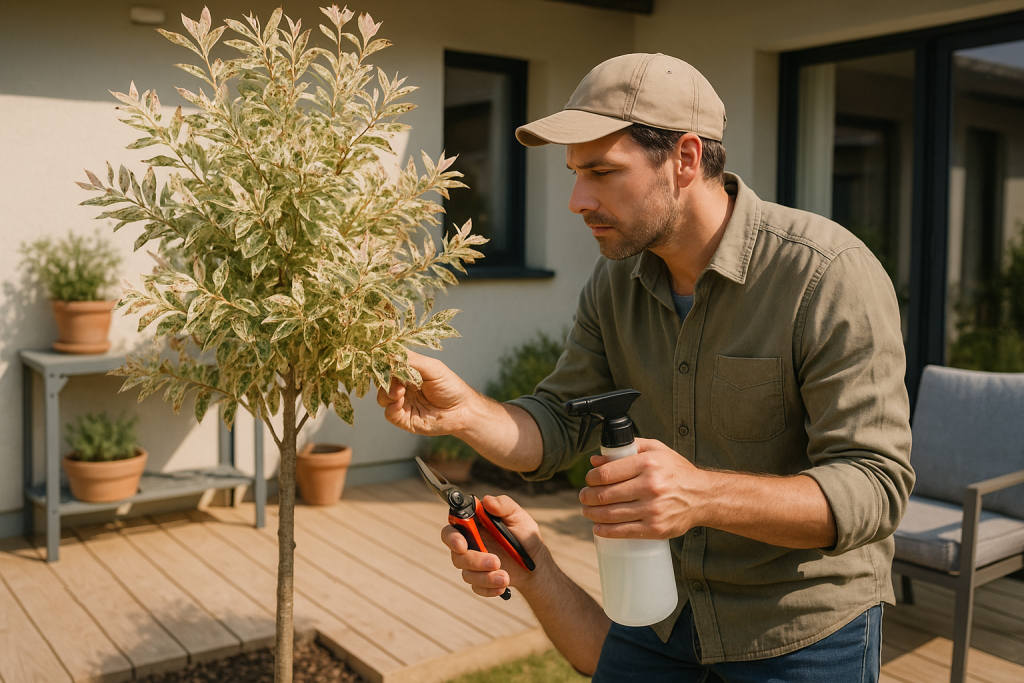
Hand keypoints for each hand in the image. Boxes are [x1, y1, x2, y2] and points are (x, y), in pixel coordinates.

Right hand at [376, 349, 475, 435]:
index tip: (383, 362)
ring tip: (400, 393)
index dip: (384, 364)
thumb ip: (411, 360)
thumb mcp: (432, 367)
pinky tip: (399, 403)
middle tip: (397, 380)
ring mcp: (403, 403)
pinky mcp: (404, 419)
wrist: (462, 410)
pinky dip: (391, 408)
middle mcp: (403, 386)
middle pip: (382, 381)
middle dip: (385, 379)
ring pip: (382, 397)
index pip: (389, 365)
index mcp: (409, 372)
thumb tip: (388, 352)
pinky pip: (389, 414)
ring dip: (387, 393)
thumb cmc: (450, 386)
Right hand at [441, 495, 547, 598]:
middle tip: (495, 561)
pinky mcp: (480, 580)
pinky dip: (489, 587)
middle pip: (456, 553)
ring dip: (486, 576)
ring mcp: (473, 563)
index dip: (452, 536)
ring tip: (506, 576)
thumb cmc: (524, 536)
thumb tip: (487, 501)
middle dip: (472, 560)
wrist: (536, 564)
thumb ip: (504, 505)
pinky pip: (477, 587)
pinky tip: (503, 584)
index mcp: (474, 524)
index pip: (453, 526)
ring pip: (467, 573)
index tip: (462, 544)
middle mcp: (470, 543)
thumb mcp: (518, 517)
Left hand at [579, 438, 710, 539]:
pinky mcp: (656, 529)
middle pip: (606, 495)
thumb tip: (596, 460)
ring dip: (592, 514)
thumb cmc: (676, 472)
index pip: (607, 473)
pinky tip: (598, 528)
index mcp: (648, 464)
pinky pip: (624, 532)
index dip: (591, 479)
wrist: (703, 497)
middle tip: (583, 497)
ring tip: (587, 511)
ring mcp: (653, 509)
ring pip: (611, 514)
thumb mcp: (656, 450)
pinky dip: (606, 531)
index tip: (588, 480)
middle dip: (588, 497)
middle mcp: (650, 486)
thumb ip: (627, 449)